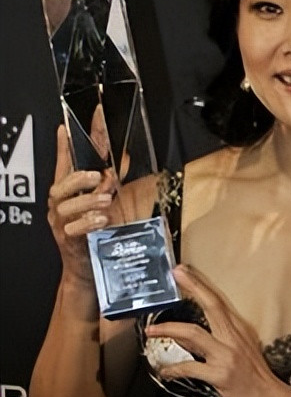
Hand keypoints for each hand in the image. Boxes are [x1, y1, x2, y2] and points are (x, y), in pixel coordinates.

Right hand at [47, 125, 116, 284]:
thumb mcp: (108, 202)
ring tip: (105, 200)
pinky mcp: (67, 241)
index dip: (65, 145)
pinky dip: (88, 222)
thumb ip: (112, 181)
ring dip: (87, 200)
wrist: (89, 268)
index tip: (66, 128)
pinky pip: (73, 229)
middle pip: (60, 185)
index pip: (65, 163)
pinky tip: (101, 220)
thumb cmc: (98, 233)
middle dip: (78, 178)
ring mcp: (61, 223)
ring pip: (65, 207)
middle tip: (97, 176)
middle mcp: (60, 205)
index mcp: (69, 192)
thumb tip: (124, 159)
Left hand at [144, 265, 290, 396]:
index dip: (200, 285)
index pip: (217, 301)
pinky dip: (173, 369)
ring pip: (194, 334)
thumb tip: (179, 335)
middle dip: (192, 288)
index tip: (183, 271)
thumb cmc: (254, 379)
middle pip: (211, 306)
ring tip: (151, 331)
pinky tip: (163, 371)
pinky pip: (191, 368)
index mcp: (238, 330)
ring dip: (169, 330)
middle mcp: (233, 338)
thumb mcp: (234, 354)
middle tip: (175, 275)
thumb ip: (206, 343)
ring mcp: (227, 356)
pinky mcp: (221, 375)